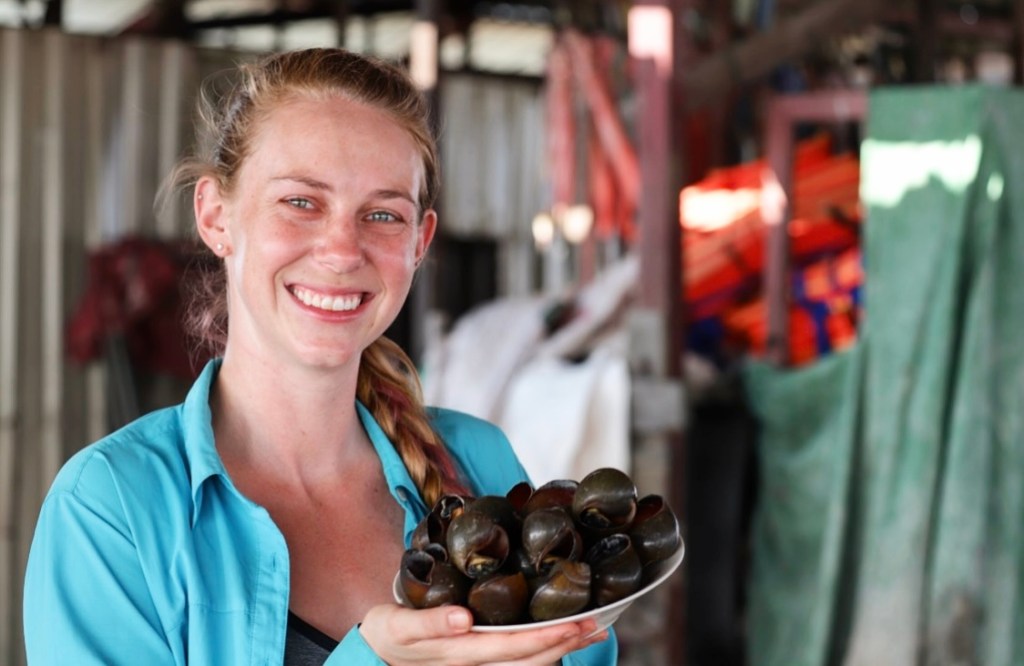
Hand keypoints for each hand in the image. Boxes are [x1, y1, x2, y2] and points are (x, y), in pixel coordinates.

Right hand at [359, 604, 608, 665]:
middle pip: (531, 660)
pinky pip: (518, 662)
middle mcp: (476, 665)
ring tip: (591, 630)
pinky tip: (560, 636)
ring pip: (529, 664)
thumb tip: (463, 618)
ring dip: (562, 648)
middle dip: (566, 643)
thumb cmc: (388, 634)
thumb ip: (431, 623)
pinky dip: (543, 650)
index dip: (547, 637)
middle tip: (599, 623)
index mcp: (461, 654)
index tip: (576, 624)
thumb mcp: (400, 626)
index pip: (514, 648)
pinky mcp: (479, 661)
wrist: (374, 655)